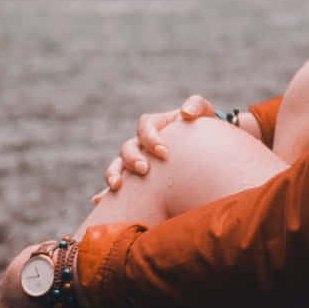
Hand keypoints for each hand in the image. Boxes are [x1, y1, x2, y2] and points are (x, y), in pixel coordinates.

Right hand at [93, 95, 220, 201]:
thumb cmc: (204, 131)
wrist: (208, 152)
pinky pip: (120, 188)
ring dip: (114, 174)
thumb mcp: (204, 114)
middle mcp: (143, 144)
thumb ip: (197, 106)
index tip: (165, 153)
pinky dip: (106, 193)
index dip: (150, 137)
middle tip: (144, 170)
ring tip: (117, 186)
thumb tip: (185, 114)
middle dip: (132, 159)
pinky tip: (100, 201)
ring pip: (118, 166)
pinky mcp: (138, 182)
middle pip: (128, 147)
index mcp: (157, 126)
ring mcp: (138, 162)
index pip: (145, 125)